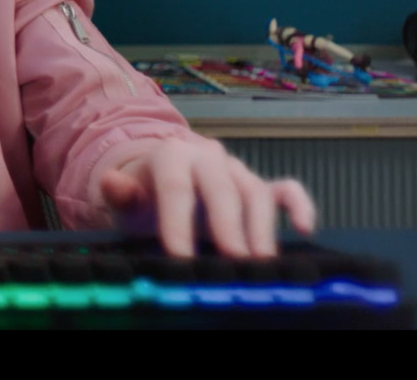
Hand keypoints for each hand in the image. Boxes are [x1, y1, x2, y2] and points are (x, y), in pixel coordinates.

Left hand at [98, 136, 316, 257]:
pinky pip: (285, 190)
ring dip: (261, 227)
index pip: (176, 187)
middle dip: (228, 225)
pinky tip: (303, 230)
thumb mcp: (125, 196)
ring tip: (260, 262)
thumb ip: (119, 193)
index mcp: (172, 155)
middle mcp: (209, 156)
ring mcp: (237, 170)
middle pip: (222, 187)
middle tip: (234, 260)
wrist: (158, 178)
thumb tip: (112, 183)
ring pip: (255, 192)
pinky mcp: (259, 185)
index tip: (180, 256)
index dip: (178, 221)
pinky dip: (299, 206)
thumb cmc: (143, 193)